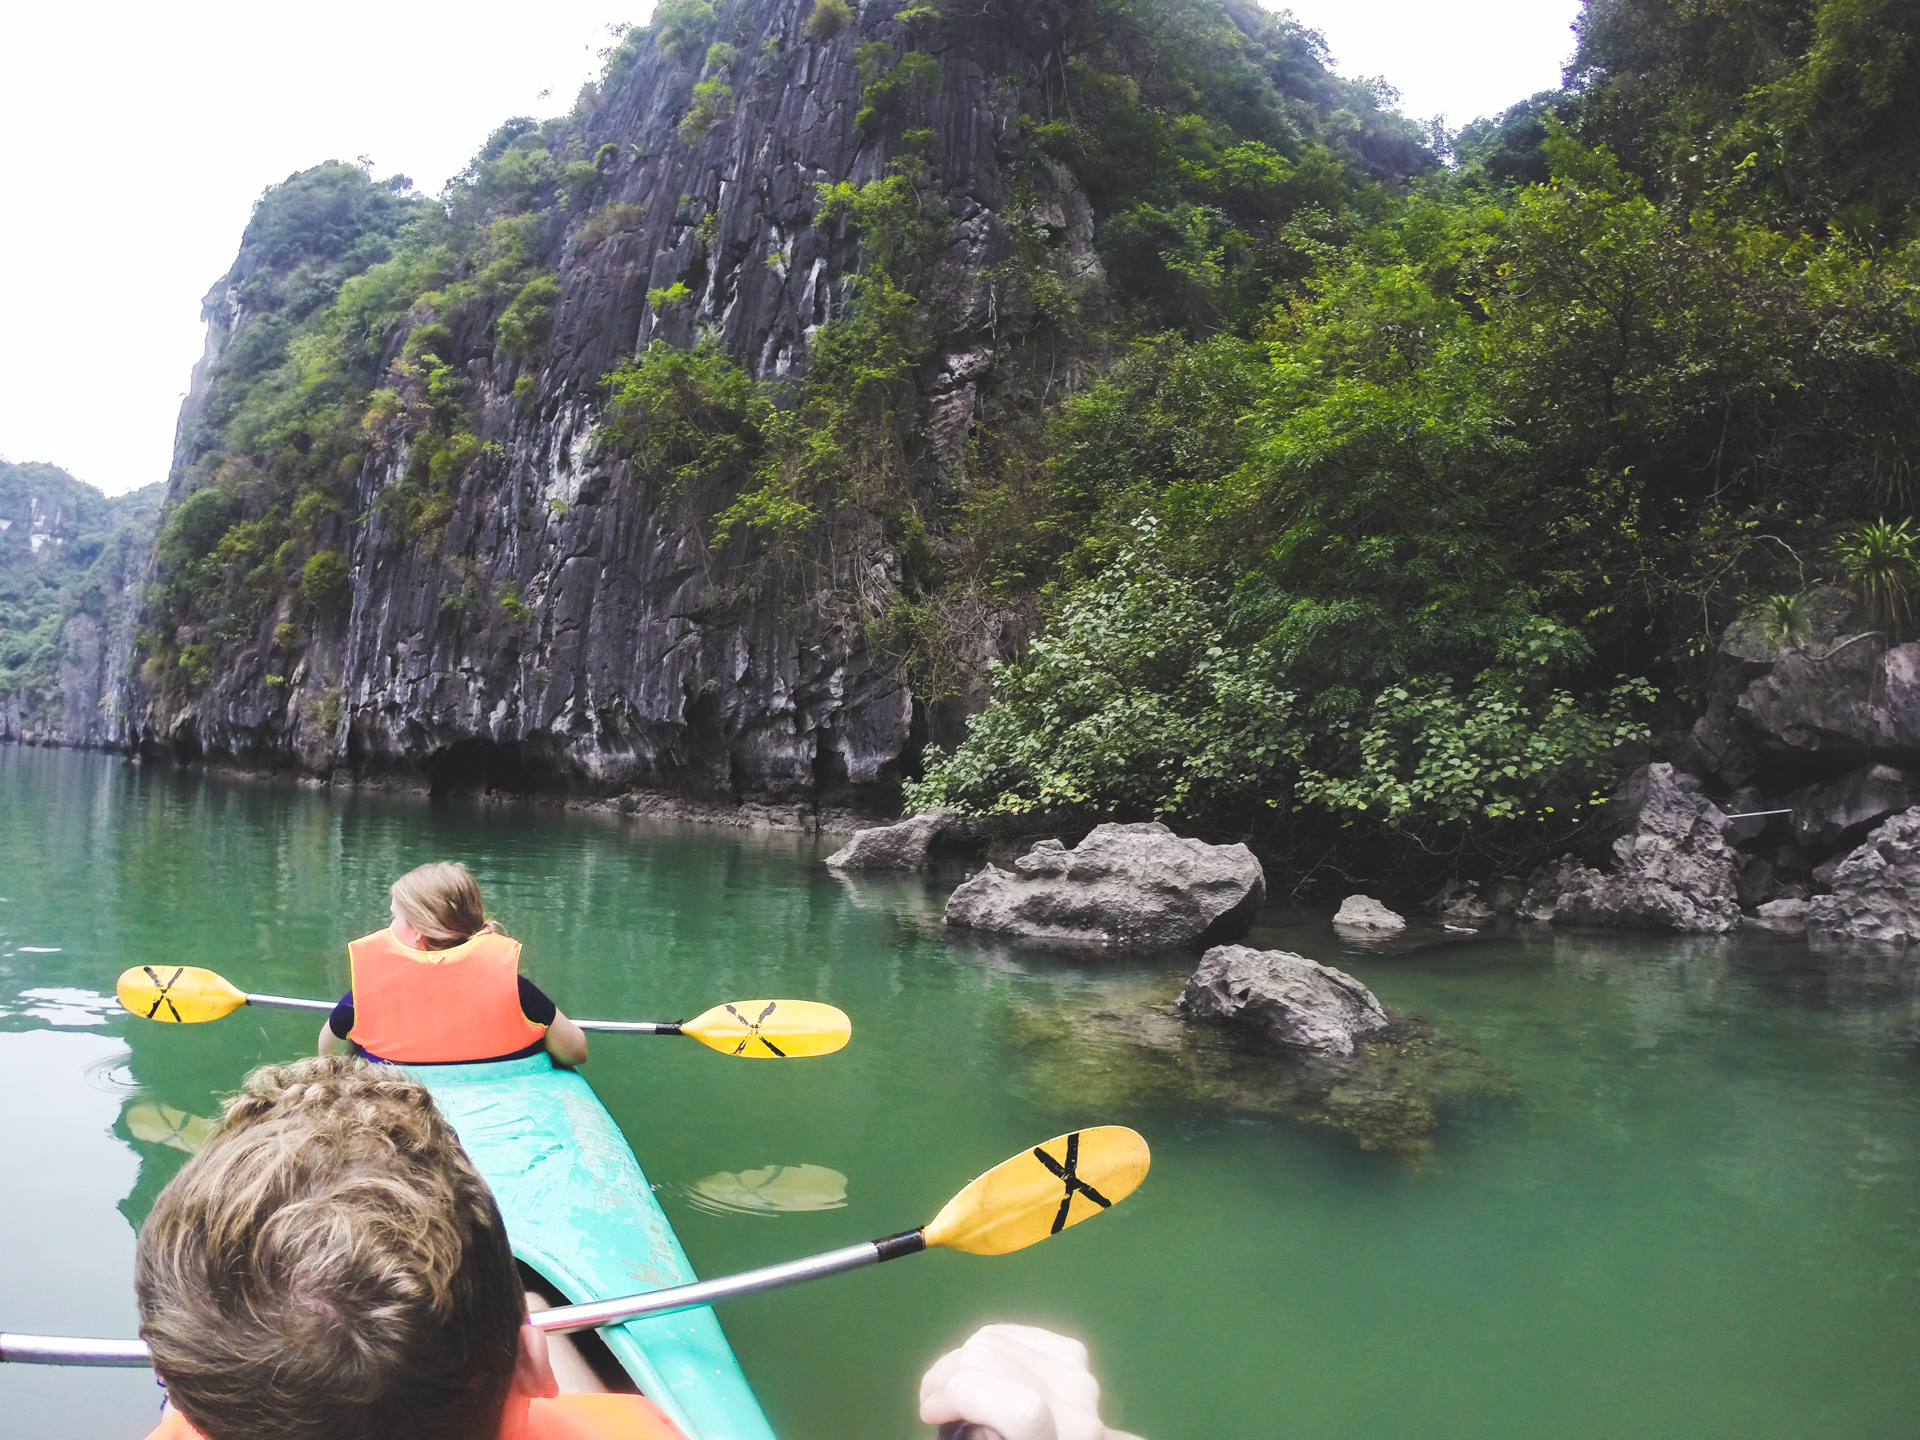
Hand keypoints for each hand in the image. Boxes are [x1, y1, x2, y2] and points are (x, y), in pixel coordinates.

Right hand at [918, 1324, 1143, 1439]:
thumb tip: (964, 1415)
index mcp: (1064, 1438)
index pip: (1018, 1407)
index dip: (962, 1399)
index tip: (929, 1412)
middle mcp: (1076, 1401)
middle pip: (992, 1356)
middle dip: (946, 1375)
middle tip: (929, 1400)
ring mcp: (1077, 1372)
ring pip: (994, 1337)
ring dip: (959, 1360)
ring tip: (949, 1387)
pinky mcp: (1072, 1353)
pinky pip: (1011, 1332)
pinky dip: (985, 1346)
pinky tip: (977, 1370)